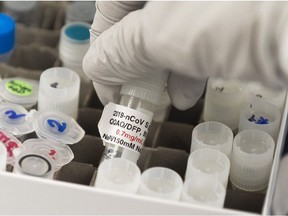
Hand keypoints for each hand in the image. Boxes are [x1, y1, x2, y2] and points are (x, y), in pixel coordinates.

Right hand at [83, 1, 287, 109]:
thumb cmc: (242, 13)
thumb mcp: (167, 33)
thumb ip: (123, 48)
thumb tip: (96, 66)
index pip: (111, 7)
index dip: (103, 50)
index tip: (106, 87)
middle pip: (141, 19)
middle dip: (135, 63)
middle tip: (136, 96)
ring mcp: (202, 2)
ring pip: (169, 29)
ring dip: (163, 67)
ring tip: (167, 98)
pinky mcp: (228, 13)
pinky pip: (196, 35)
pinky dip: (188, 63)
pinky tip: (188, 88)